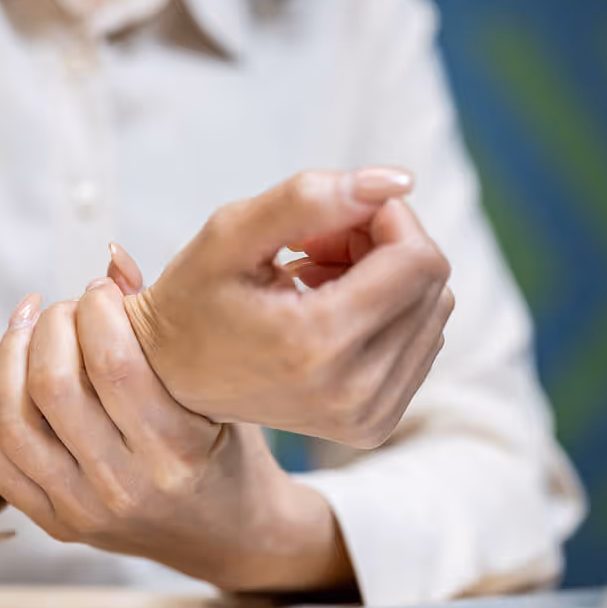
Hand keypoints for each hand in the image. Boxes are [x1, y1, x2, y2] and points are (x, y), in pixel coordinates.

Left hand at [0, 290, 354, 592]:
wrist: (226, 536)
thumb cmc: (228, 456)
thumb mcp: (217, 394)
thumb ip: (162, 329)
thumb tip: (111, 258)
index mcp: (178, 452)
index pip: (114, 364)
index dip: (95, 309)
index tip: (101, 289)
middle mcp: (128, 487)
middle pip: (55, 387)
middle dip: (50, 327)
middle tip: (65, 308)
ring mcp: (87, 511)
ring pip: (16, 421)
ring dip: (8, 356)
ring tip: (26, 324)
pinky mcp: (58, 523)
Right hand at [116, 168, 453, 446]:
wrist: (172, 382)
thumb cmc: (195, 300)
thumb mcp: (231, 234)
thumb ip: (309, 197)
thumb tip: (400, 181)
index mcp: (316, 345)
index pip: (417, 260)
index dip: (385, 219)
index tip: (331, 220)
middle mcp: (352, 392)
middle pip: (432, 285)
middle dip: (383, 247)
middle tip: (316, 247)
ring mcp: (367, 417)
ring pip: (434, 313)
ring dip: (387, 280)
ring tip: (318, 281)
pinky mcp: (374, 426)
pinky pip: (421, 345)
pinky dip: (386, 315)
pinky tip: (333, 312)